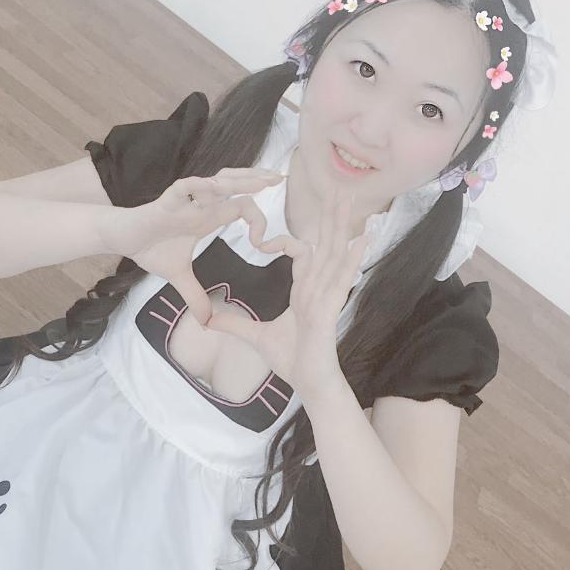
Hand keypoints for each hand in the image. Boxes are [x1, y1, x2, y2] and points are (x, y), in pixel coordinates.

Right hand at [114, 168, 285, 327]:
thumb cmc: (151, 249)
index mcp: (209, 217)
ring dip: (239, 180)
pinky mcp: (167, 201)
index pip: (242, 208)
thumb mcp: (180, 277)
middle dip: (257, 181)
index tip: (261, 243)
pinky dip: (200, 187)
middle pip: (235, 187)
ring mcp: (186, 201)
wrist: (124, 240)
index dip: (257, 222)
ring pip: (217, 182)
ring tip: (260, 180)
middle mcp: (201, 205)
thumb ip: (195, 296)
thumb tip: (206, 322)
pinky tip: (215, 187)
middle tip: (280, 180)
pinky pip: (186, 187)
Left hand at [204, 187, 371, 399]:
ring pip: (335, 253)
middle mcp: (319, 288)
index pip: (302, 254)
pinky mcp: (331, 308)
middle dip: (329, 216)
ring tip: (349, 199)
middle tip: (336, 187)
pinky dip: (352, 258)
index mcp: (304, 291)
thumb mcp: (255, 336)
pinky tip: (361, 237)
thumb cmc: (292, 361)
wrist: (309, 383)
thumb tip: (209, 319)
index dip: (288, 241)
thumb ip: (233, 324)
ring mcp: (327, 296)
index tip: (266, 238)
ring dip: (342, 226)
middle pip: (325, 244)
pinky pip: (342, 279)